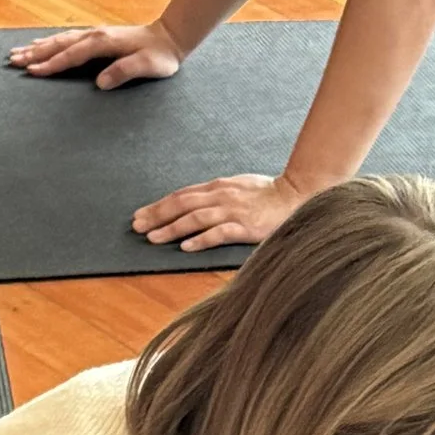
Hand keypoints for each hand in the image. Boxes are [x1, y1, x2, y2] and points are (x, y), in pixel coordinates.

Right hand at [9, 22, 183, 89]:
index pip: (71, 55)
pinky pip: (66, 39)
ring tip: (17, 53)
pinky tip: (39, 45)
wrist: (169, 37)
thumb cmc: (160, 56)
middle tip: (12, 61)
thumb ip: (125, 72)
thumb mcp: (148, 66)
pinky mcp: (95, 37)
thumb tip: (101, 83)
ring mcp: (93, 34)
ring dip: (37, 47)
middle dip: (35, 53)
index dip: (52, 64)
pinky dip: (49, 42)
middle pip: (58, 44)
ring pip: (59, 40)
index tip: (33, 71)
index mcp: (102, 42)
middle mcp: (94, 35)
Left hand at [133, 172, 302, 252]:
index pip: (181, 195)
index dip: (159, 205)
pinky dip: (200, 239)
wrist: (298, 194)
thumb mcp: (238, 187)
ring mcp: (233, 211)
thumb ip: (217, 195)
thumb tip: (195, 204)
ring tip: (152, 238)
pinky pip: (219, 233)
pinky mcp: (246, 227)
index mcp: (218, 187)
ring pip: (195, 218)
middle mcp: (221, 196)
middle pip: (182, 205)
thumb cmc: (269, 194)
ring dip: (171, 228)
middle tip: (136, 227)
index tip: (141, 215)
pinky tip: (185, 247)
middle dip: (157, 215)